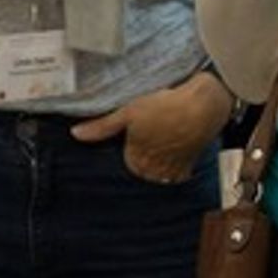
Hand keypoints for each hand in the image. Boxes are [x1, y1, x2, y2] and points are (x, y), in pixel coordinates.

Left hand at [70, 71, 232, 182]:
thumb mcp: (128, 112)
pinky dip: (179, 160)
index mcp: (136, 161)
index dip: (132, 139)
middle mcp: (154, 172)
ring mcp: (174, 171)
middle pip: (144, 165)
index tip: (139, 125)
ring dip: (162, 155)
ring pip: (161, 169)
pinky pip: (180, 171)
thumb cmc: (164, 107)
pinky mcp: (191, 165)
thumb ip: (102, 126)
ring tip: (167, 132)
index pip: (128, 157)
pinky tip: (180, 142)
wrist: (202, 106)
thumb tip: (76, 133)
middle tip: (155, 126)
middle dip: (147, 148)